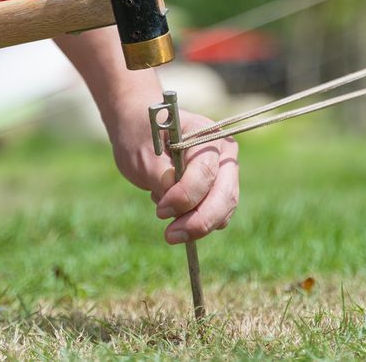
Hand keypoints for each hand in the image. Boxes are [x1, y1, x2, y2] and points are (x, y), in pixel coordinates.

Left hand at [110, 106, 239, 244]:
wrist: (140, 130)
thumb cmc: (140, 136)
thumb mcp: (141, 154)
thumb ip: (160, 177)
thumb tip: (178, 203)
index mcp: (205, 133)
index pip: (206, 172)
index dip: (186, 196)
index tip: (160, 211)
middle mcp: (223, 151)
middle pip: (225, 195)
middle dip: (199, 221)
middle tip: (170, 236)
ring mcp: (225, 170)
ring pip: (224, 209)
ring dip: (197, 224)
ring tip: (165, 217)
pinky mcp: (220, 188)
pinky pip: (218, 214)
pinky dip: (196, 220)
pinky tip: (173, 209)